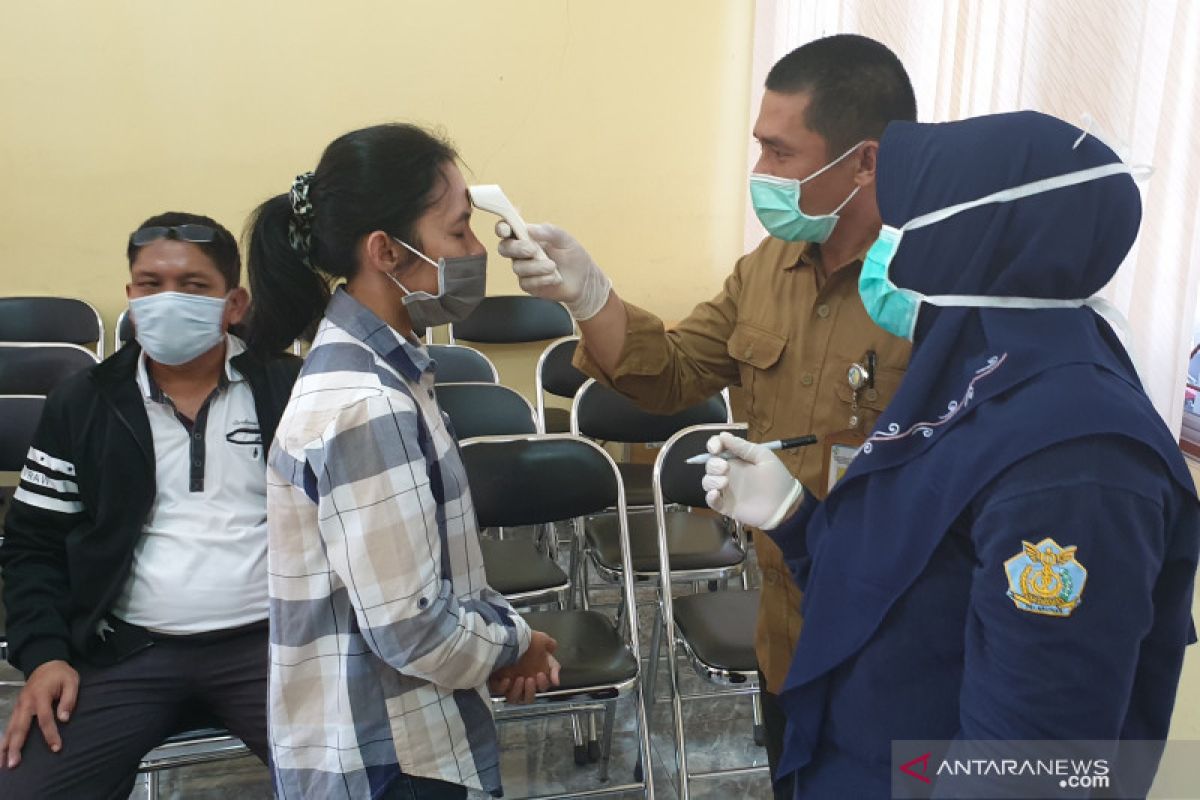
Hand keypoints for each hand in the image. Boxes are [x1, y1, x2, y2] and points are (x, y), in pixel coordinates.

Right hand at [1, 660, 79, 767]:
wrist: (45, 663)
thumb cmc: (61, 674)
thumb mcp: (72, 682)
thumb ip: (69, 700)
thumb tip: (64, 719)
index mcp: (40, 696)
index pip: (45, 719)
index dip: (50, 734)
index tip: (56, 748)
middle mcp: (25, 702)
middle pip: (19, 727)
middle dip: (16, 746)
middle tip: (14, 764)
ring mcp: (18, 706)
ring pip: (9, 728)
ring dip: (5, 746)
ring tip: (2, 764)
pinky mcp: (16, 708)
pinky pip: (9, 726)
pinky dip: (4, 739)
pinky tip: (2, 752)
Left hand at [488, 631, 560, 703]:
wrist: (508, 635)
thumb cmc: (527, 639)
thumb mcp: (544, 644)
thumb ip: (553, 661)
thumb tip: (556, 682)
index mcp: (535, 675)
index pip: (542, 687)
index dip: (542, 684)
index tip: (540, 674)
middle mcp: (523, 681)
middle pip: (528, 698)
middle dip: (530, 690)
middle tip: (529, 679)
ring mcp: (509, 683)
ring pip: (515, 699)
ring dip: (518, 691)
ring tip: (518, 678)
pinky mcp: (497, 682)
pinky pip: (500, 691)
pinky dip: (504, 688)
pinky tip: (506, 678)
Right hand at [495, 222, 611, 319]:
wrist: (584, 281)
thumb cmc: (574, 257)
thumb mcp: (566, 239)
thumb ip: (549, 232)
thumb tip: (531, 229)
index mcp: (528, 236)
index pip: (508, 229)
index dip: (502, 227)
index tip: (507, 229)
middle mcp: (522, 252)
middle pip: (504, 248)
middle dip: (517, 248)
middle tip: (532, 250)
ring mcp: (524, 269)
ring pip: (517, 267)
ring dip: (536, 266)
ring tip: (553, 266)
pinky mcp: (528, 284)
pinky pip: (526, 282)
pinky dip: (542, 279)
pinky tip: (554, 278)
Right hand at [701, 432, 803, 529]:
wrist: (784, 505)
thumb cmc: (777, 479)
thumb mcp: (764, 457)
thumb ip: (744, 447)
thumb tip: (723, 435)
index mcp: (737, 459)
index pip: (718, 448)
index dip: (713, 445)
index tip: (715, 447)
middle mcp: (729, 473)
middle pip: (710, 464)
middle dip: (713, 464)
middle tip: (725, 467)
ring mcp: (727, 490)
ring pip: (707, 481)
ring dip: (711, 479)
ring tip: (724, 482)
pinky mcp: (726, 506)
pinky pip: (711, 501)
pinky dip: (710, 497)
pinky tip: (716, 494)